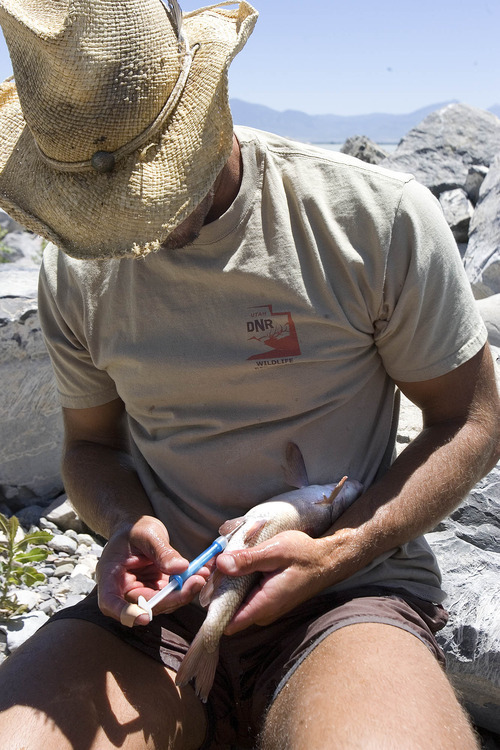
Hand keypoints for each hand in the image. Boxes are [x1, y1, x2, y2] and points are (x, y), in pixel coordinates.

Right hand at [96, 515, 208, 624]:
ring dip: (184, 592)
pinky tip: (200, 573)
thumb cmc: (135, 528)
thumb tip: (181, 568)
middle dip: (173, 598)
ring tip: (202, 573)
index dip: (126, 614)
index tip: (144, 617)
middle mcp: (123, 590)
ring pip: (162, 604)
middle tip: (196, 581)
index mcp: (110, 575)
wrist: (136, 528)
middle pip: (145, 606)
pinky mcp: (156, 591)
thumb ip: (162, 551)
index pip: (110, 602)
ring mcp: (141, 593)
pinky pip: (171, 595)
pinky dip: (186, 586)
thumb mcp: (147, 533)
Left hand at [216, 529, 334, 634]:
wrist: (326, 560)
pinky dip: (237, 580)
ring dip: (226, 581)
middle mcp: (263, 612)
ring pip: (234, 601)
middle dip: (216, 586)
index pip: (228, 621)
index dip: (211, 604)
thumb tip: (220, 565)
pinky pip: (244, 596)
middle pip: (227, 608)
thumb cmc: (304, 554)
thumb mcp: (276, 551)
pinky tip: (237, 562)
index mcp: (265, 604)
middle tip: (212, 560)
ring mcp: (265, 609)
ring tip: (223, 556)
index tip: (203, 582)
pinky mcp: (266, 601)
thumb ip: (248, 560)